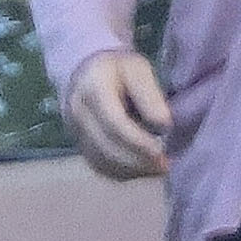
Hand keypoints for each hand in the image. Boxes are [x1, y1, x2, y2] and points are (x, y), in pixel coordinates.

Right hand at [67, 50, 171, 179]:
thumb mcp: (138, 69)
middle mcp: (79, 114)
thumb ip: (150, 96)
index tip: (160, 150)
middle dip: (137, 160)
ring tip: (158, 168)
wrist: (86, 70)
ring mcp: (75, 132)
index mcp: (94, 90)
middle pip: (106, 147)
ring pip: (101, 161)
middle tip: (165, 165)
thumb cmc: (119, 68)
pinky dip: (121, 172)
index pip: (114, 123)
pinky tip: (143, 169)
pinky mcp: (80, 144)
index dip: (137, 141)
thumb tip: (164, 126)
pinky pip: (98, 165)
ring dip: (131, 170)